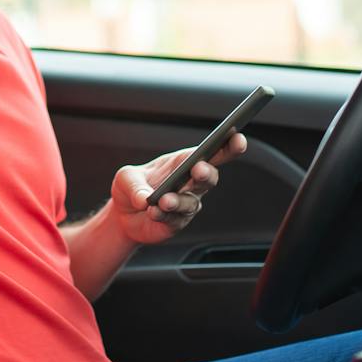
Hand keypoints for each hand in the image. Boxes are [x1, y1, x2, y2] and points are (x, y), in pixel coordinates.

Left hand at [110, 132, 248, 245]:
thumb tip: (144, 199)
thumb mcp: (125, 178)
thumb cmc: (130, 188)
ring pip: (191, 202)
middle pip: (209, 177)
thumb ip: (134, 185)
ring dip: (179, 200)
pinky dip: (164, 215)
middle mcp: (190, 184)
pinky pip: (175, 220)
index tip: (237, 138)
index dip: (227, 146)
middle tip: (199, 169)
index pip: (210, 152)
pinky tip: (154, 212)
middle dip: (207, 172)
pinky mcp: (177, 223)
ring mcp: (186, 204)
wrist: (123, 216)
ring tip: (164, 200)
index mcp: (183, 162)